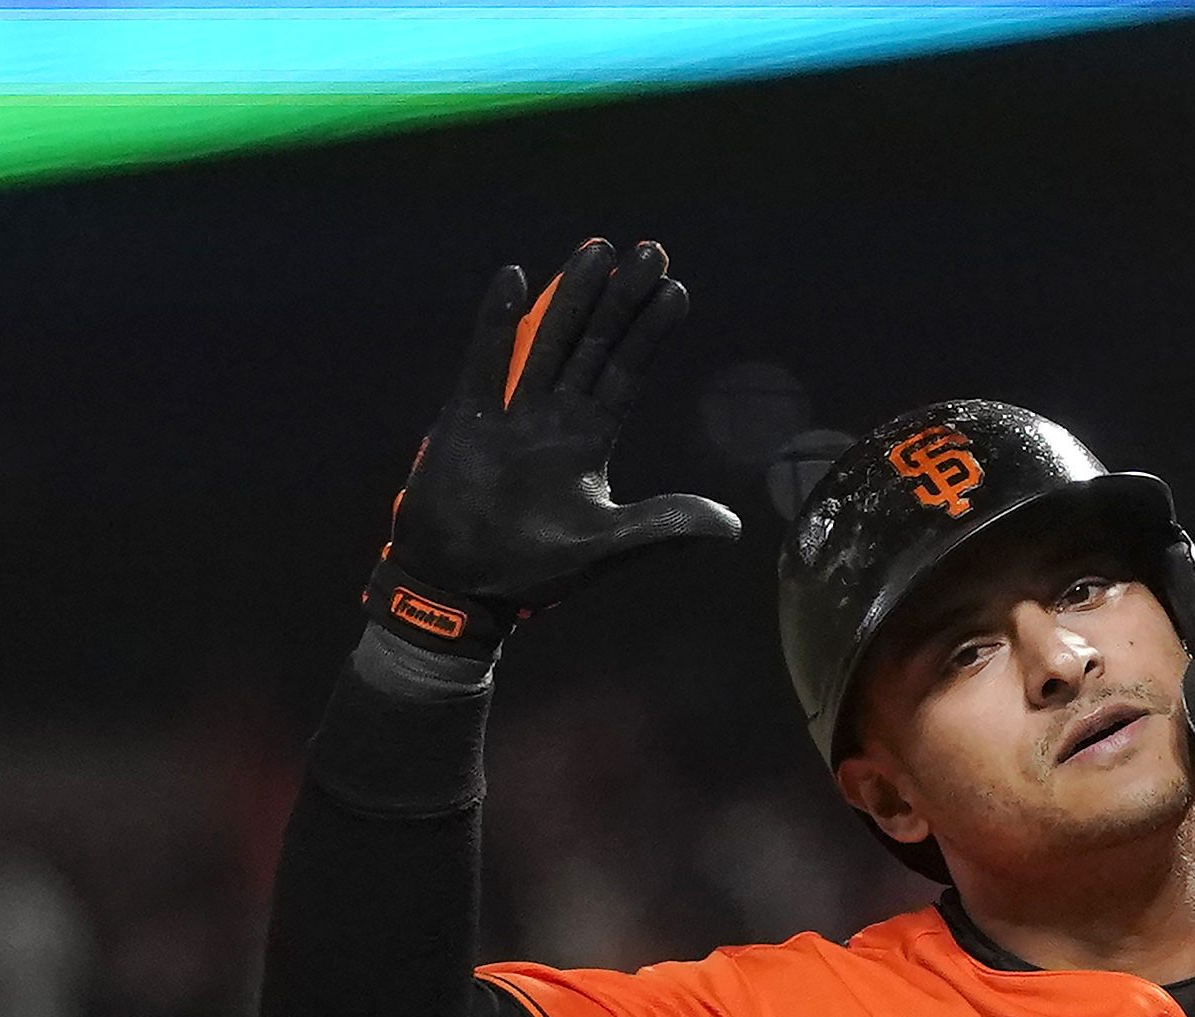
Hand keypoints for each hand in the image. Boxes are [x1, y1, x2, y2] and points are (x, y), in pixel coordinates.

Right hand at [365, 237, 746, 658]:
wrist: (462, 588)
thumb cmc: (533, 570)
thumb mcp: (609, 544)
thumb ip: (665, 525)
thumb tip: (732, 525)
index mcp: (588, 442)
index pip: (626, 373)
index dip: (650, 333)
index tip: (676, 290)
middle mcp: (553, 418)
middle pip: (594, 344)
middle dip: (620, 298)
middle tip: (650, 249)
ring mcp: (510, 414)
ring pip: (547, 340)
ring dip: (571, 297)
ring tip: (597, 250)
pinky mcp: (467, 419)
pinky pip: (484, 362)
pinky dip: (498, 323)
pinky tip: (515, 279)